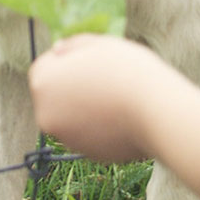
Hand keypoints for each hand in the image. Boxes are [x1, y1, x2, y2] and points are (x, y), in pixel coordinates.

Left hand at [27, 33, 192, 161]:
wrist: (157, 112)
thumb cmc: (128, 71)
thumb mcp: (99, 44)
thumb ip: (73, 46)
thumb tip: (57, 50)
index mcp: (42, 83)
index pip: (47, 66)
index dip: (72, 60)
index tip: (96, 61)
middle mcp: (45, 115)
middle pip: (58, 94)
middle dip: (76, 86)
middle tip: (109, 78)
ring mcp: (66, 139)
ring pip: (75, 115)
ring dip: (89, 106)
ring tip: (119, 97)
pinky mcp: (87, 154)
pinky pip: (92, 133)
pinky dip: (103, 126)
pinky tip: (124, 116)